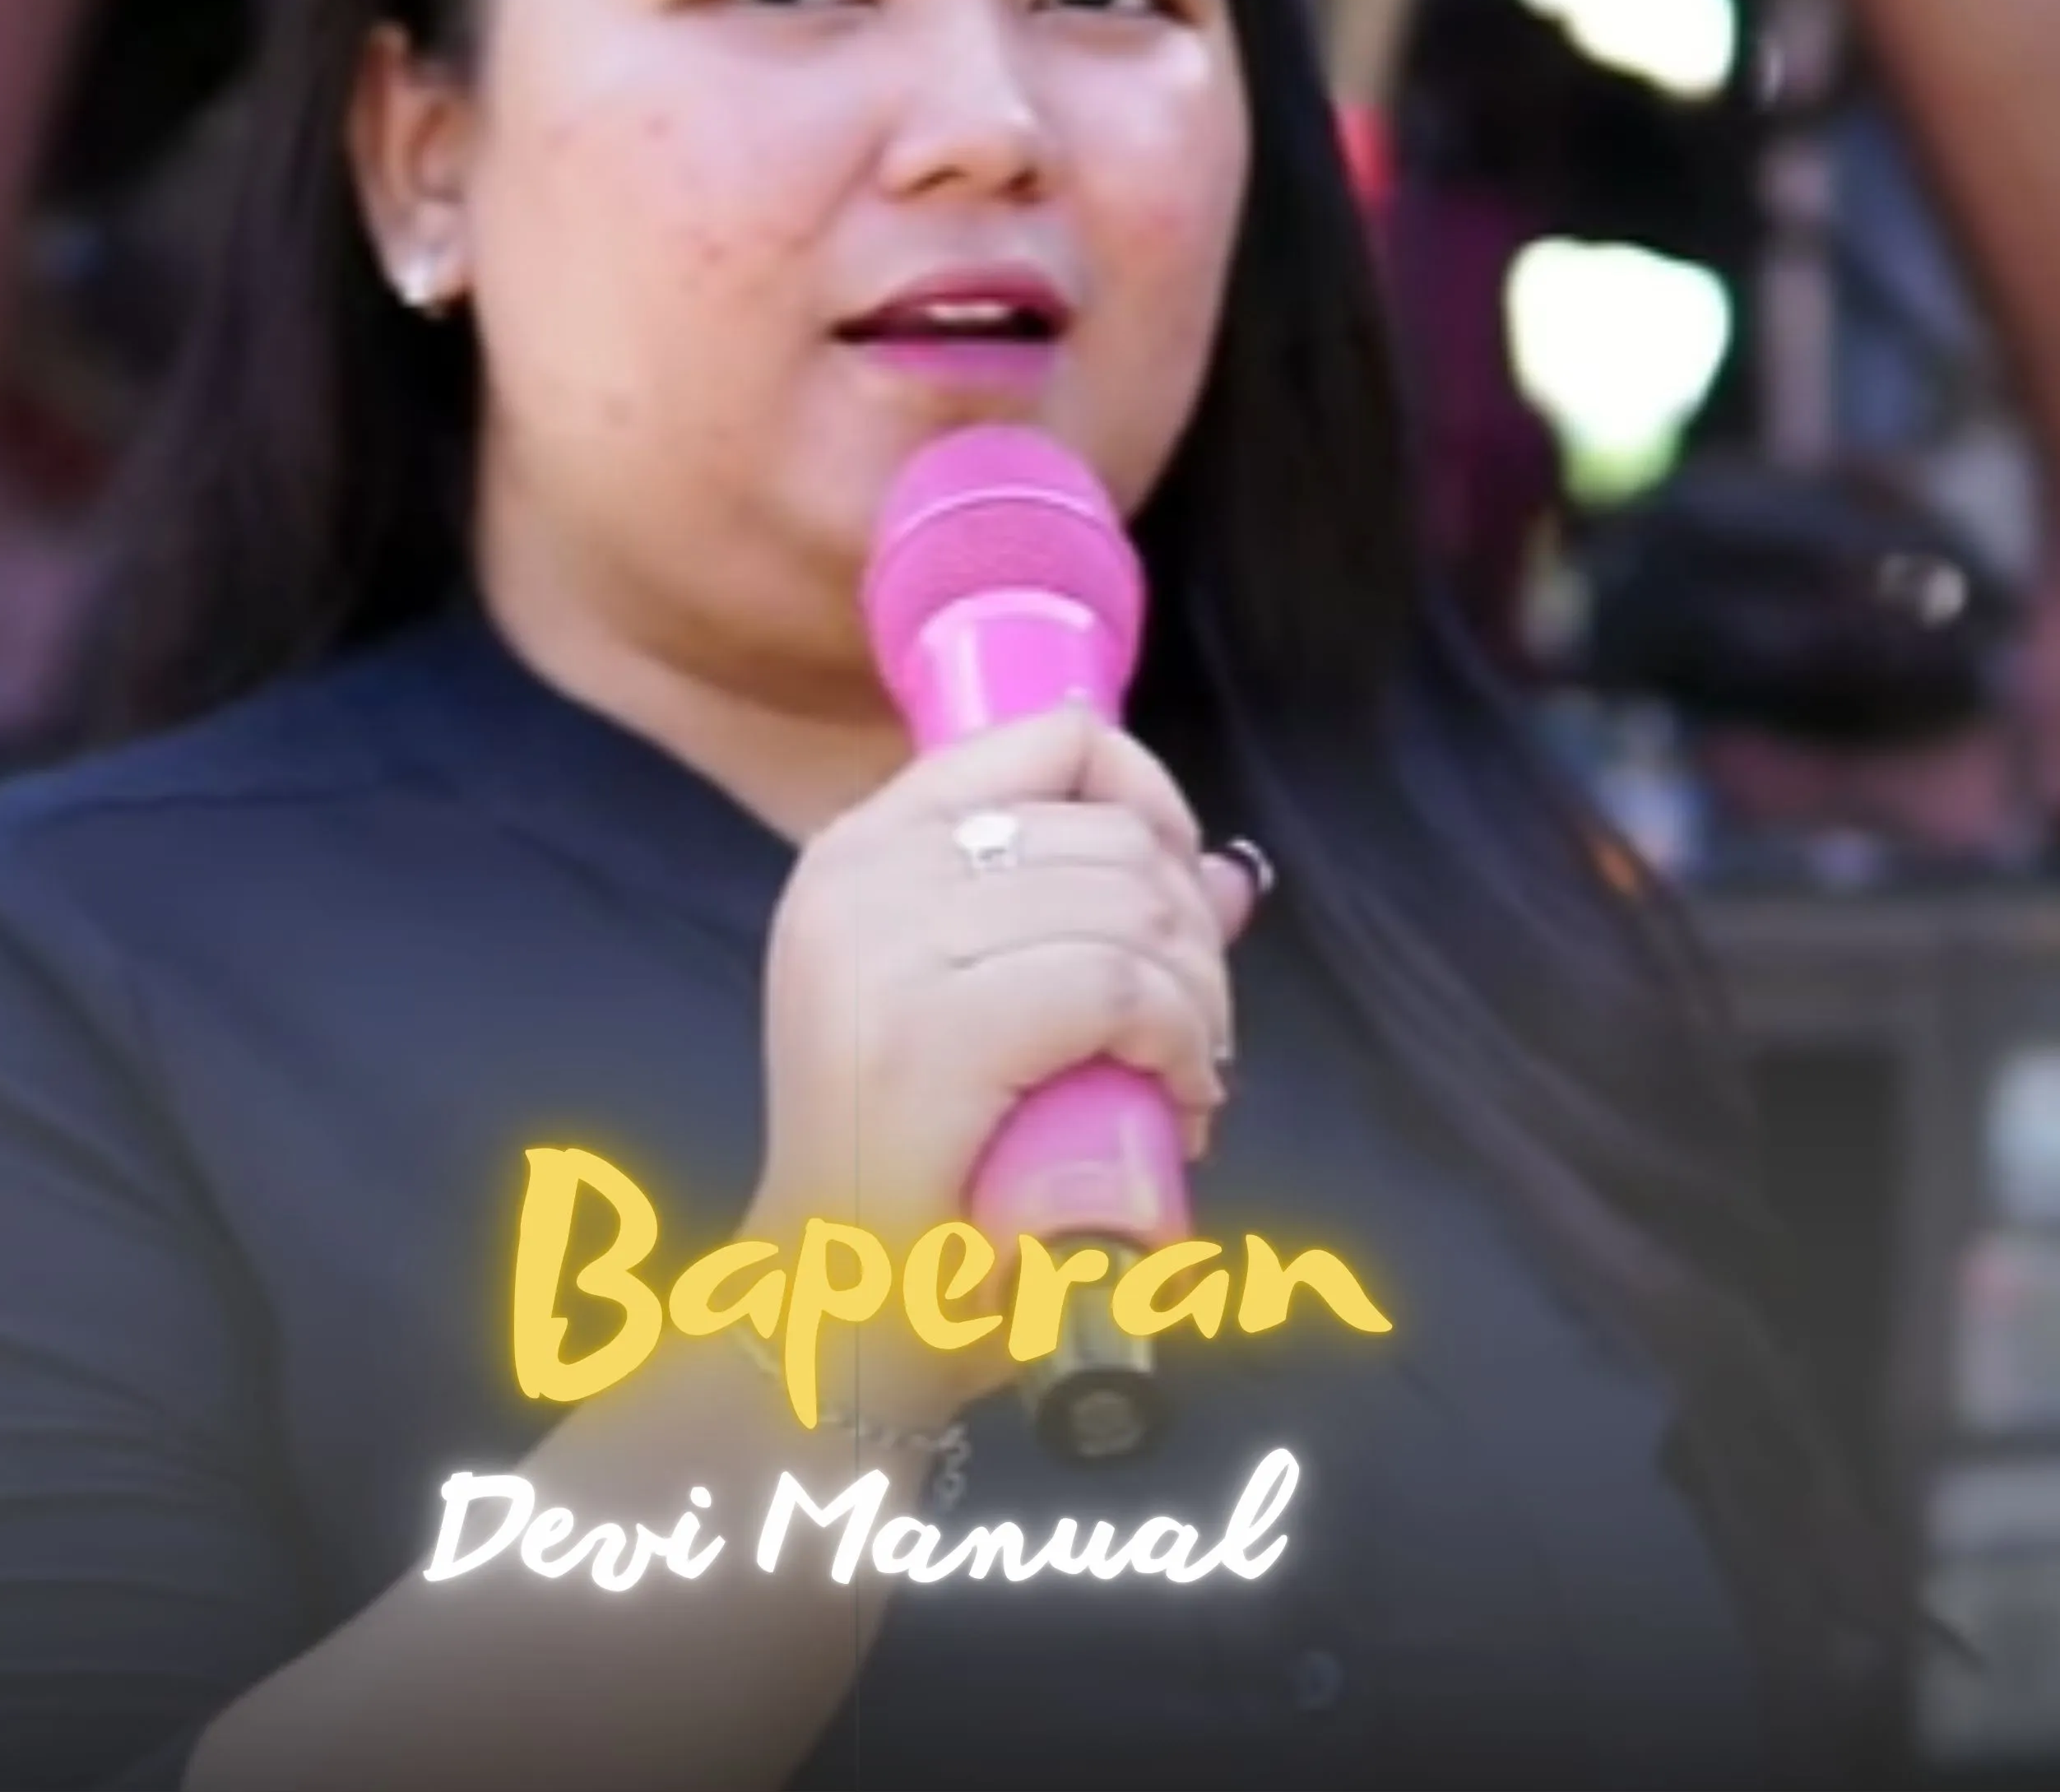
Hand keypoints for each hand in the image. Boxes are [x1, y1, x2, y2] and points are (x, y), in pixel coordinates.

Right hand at [741, 702, 1258, 1425]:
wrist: (828, 1321)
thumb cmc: (924, 1173)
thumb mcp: (999, 1015)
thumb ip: (1097, 927)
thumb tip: (1232, 874)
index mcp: (861, 850)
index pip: (1051, 738)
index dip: (1149, 802)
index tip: (1172, 902)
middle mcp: (859, 877)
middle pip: (1109, 828)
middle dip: (1191, 928)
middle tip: (1191, 1031)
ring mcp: (882, 952)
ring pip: (1127, 904)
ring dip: (1198, 995)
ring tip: (1185, 1075)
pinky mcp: (925, 1038)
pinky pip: (1117, 987)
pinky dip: (1181, 1043)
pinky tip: (1181, 1101)